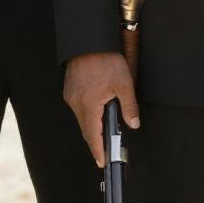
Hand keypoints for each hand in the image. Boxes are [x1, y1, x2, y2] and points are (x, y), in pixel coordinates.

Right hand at [63, 51, 139, 167]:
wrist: (87, 40)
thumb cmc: (105, 60)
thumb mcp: (124, 84)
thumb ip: (129, 107)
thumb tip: (133, 124)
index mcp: (89, 105)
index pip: (92, 135)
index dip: (98, 151)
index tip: (101, 162)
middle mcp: (76, 102)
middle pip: (86, 129)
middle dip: (96, 141)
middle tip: (106, 152)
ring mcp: (71, 95)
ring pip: (82, 118)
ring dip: (92, 126)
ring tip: (104, 132)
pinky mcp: (70, 88)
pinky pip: (78, 107)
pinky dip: (88, 114)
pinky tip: (96, 112)